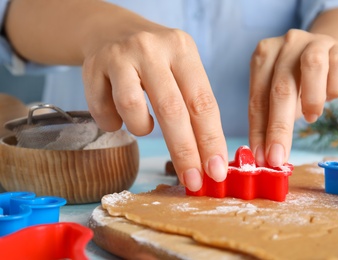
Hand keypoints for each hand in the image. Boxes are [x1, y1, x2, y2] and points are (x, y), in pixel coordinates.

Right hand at [82, 20, 227, 191]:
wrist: (111, 31)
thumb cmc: (155, 61)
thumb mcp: (180, 69)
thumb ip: (194, 105)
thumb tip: (208, 158)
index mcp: (182, 49)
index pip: (202, 102)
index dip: (210, 140)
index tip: (215, 171)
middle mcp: (152, 49)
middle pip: (172, 109)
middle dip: (184, 152)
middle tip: (191, 180)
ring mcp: (120, 56)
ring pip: (132, 109)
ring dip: (141, 128)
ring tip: (143, 125)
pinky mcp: (93, 67)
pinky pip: (102, 111)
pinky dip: (112, 122)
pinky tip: (117, 115)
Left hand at [249, 29, 337, 166]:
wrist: (327, 54)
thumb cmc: (297, 82)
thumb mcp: (278, 97)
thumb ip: (270, 120)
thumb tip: (264, 156)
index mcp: (263, 56)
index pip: (257, 99)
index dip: (259, 131)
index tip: (261, 158)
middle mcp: (285, 44)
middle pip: (281, 88)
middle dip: (279, 128)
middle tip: (279, 156)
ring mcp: (314, 41)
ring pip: (312, 67)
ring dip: (312, 100)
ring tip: (312, 116)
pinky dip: (335, 90)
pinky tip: (329, 95)